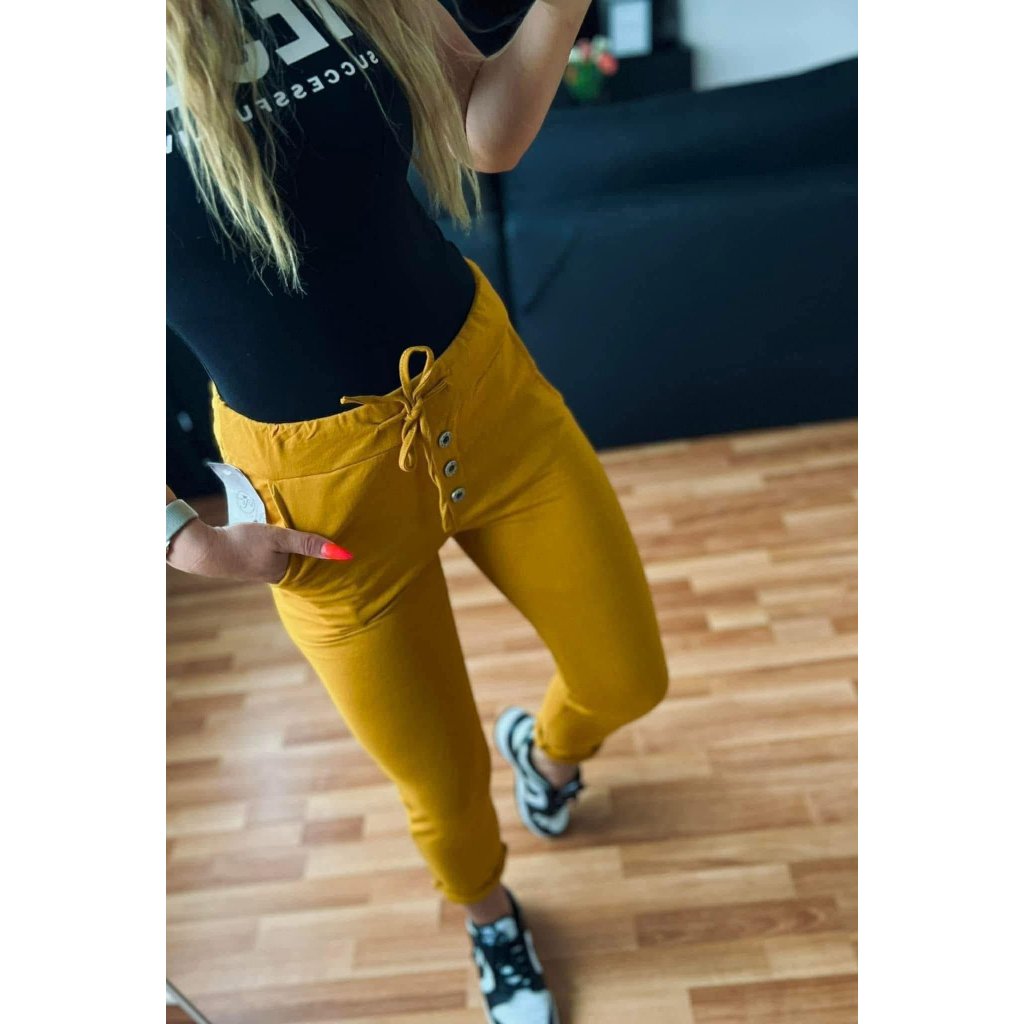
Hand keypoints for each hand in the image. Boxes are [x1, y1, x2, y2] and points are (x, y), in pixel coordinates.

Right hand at [166, 518, 350, 583]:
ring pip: (287, 555)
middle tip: (330, 534)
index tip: (343, 545)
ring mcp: (262, 568)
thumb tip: (342, 554)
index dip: (325, 553)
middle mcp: (275, 574)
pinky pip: (273, 551)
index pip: (314, 564)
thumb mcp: (278, 538)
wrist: (205, 549)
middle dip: (312, 550)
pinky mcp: (250, 559)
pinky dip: (280, 544)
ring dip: (295, 545)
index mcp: (285, 573)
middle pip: (301, 560)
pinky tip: (281, 534)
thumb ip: (307, 543)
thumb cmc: (242, 543)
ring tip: (310, 532)